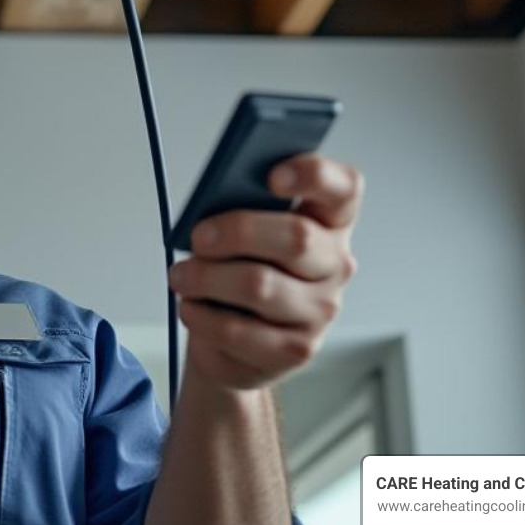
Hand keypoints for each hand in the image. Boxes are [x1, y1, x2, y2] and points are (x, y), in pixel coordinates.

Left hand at [167, 154, 361, 391]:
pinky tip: (191, 307)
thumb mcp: (241, 229)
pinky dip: (202, 315)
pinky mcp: (297, 349)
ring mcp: (321, 310)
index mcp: (328, 221)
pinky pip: (238, 330)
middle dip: (237, 232)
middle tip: (198, 237)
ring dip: (206, 277)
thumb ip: (241, 206)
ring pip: (259, 286)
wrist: (232, 340)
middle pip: (297, 238)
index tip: (273, 175)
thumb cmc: (236, 266)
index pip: (344, 189)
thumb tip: (214, 198)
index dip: (314, 175)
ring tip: (180, 276)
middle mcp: (336, 264)